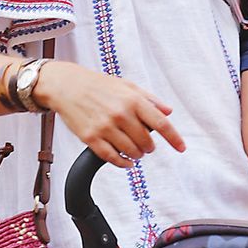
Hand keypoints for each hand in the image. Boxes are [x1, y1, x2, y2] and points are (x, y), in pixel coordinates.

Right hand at [40, 59, 184, 167]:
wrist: (66, 86)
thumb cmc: (97, 84)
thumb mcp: (126, 85)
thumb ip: (149, 99)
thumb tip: (168, 111)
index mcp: (132, 100)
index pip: (161, 123)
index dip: (174, 138)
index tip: (181, 147)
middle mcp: (120, 114)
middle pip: (147, 142)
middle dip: (149, 147)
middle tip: (146, 145)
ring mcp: (105, 127)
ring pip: (131, 152)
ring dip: (137, 155)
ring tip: (135, 150)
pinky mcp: (90, 138)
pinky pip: (112, 158)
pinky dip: (123, 163)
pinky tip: (126, 161)